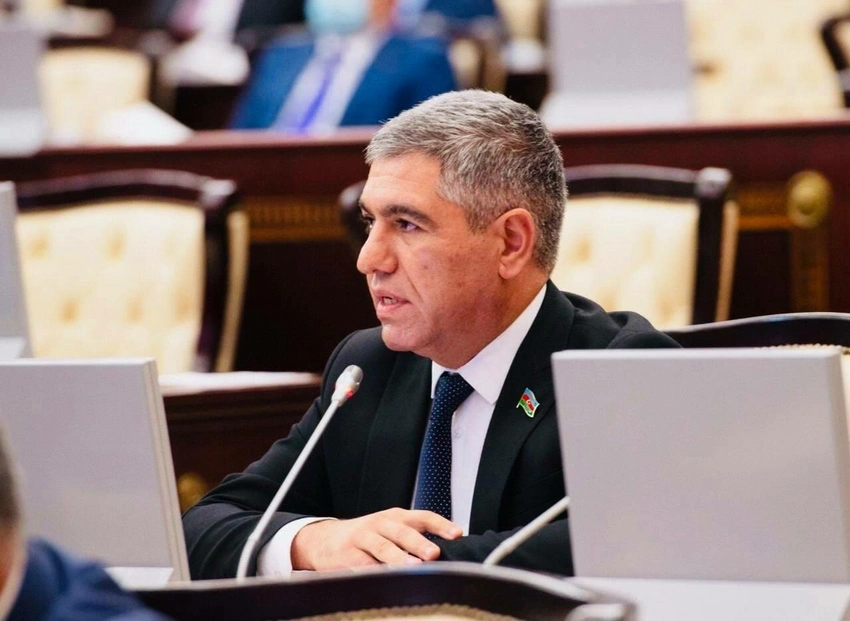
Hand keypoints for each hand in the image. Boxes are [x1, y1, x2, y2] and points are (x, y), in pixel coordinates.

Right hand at [291, 508, 461, 570]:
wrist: (324, 540)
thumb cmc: (367, 536)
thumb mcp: (390, 529)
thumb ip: (414, 537)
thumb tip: (447, 555)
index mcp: (396, 517)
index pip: (422, 517)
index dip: (440, 524)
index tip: (457, 534)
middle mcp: (381, 524)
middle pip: (403, 531)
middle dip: (419, 542)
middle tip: (434, 553)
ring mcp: (364, 538)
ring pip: (383, 547)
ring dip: (399, 558)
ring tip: (413, 568)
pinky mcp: (348, 555)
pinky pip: (364, 565)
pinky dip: (376, 572)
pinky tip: (386, 580)